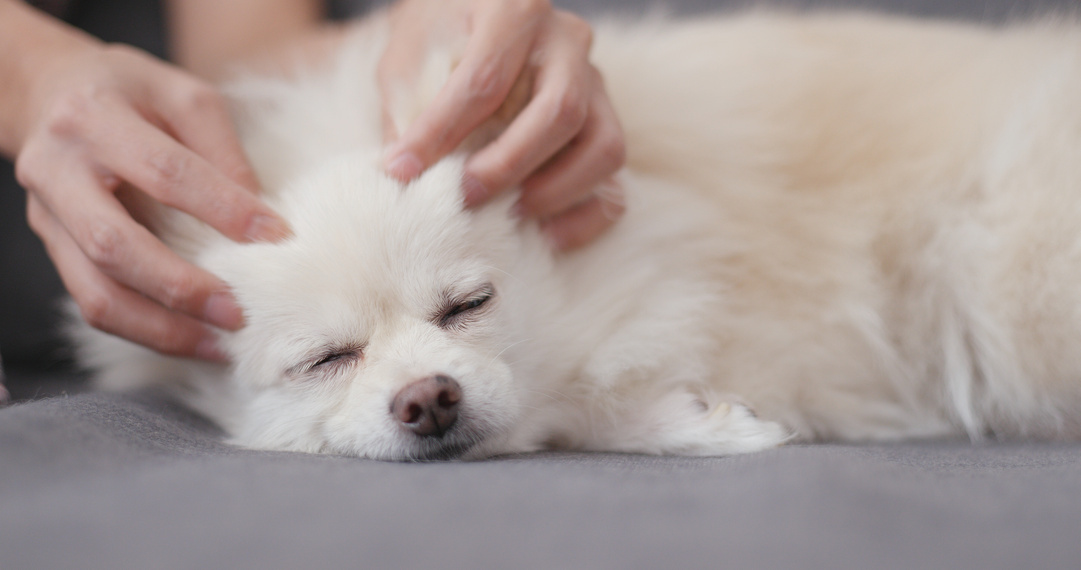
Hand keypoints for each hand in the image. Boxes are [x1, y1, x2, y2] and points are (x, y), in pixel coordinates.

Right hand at [14, 42, 290, 359]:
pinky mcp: (53, 247)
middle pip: (115, 244)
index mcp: (93, 118)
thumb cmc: (129, 91)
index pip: (163, 171)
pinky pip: (92, 302)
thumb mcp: (180, 94)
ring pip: (95, 291)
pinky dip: (144, 330)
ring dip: (161, 328)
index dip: (221, 207)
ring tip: (218, 345)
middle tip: (239, 313)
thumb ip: (220, 147)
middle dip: (181, 287)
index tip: (275, 235)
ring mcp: (48, 216)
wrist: (48, 92)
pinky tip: (191, 339)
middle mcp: (57, 170)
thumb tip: (258, 213)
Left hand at [379, 0, 625, 249]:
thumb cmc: (440, 37)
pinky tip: (544, 236)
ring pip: (603, 147)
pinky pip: (616, 180)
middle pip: (560, 111)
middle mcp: (568, 42)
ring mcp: (596, 83)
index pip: (485, 79)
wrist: (475, 21)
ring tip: (506, 216)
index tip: (402, 170)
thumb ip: (407, 105)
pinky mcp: (607, 122)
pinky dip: (585, 216)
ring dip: (555, 192)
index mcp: (516, 10)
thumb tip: (404, 172)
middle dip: (508, 165)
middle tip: (463, 196)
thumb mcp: (410, 54)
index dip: (441, 131)